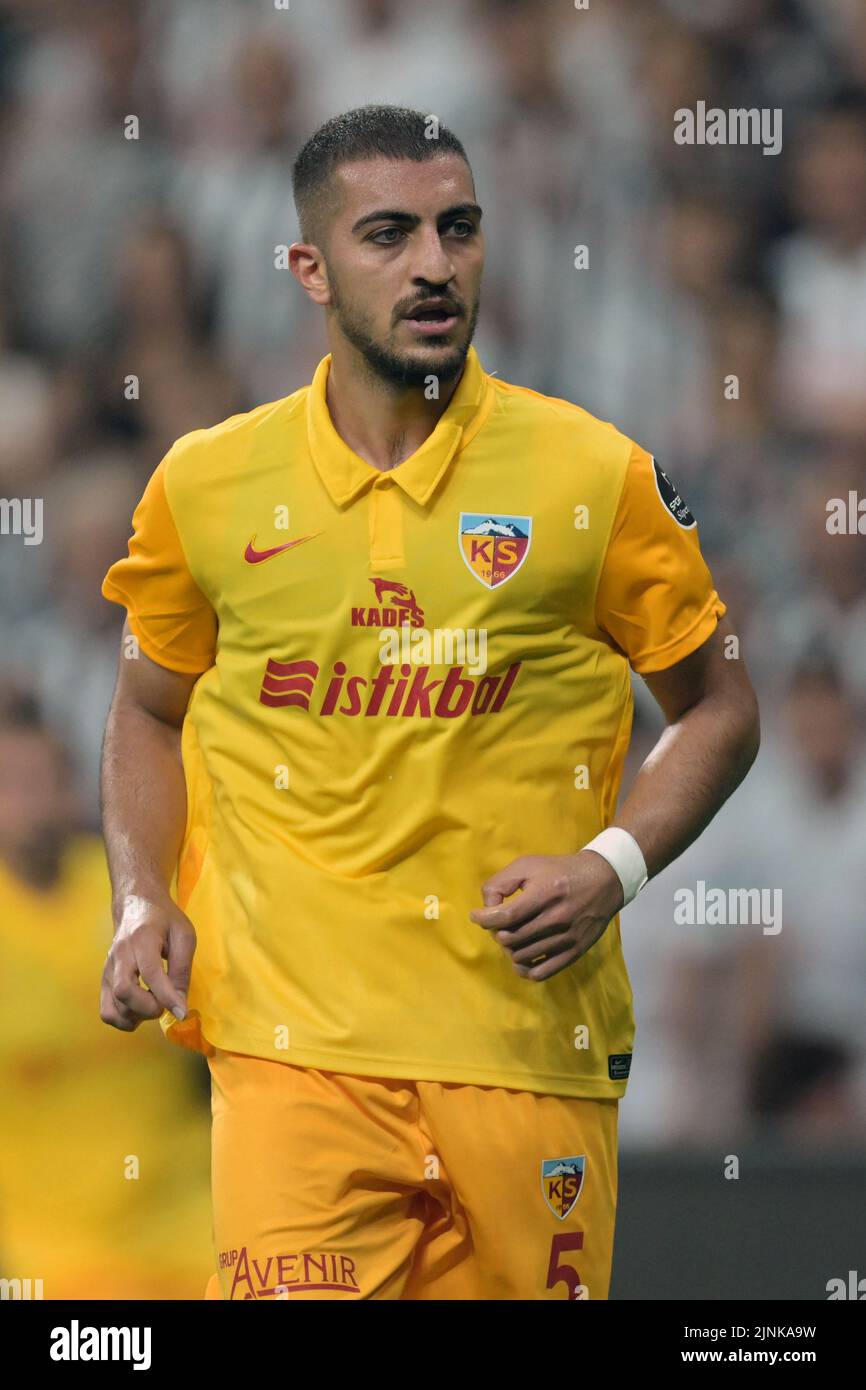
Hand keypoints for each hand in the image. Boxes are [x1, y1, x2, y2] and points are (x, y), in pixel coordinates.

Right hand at [100, 893, 195, 1030]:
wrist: (136, 905)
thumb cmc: (164, 920)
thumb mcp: (184, 935)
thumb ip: (182, 969)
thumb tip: (179, 1003)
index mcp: (142, 938)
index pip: (150, 972)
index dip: (166, 996)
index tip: (181, 1012)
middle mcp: (120, 954)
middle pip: (124, 991)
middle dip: (148, 1008)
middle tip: (164, 1004)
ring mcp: (108, 969)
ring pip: (113, 1007)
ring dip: (137, 1016)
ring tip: (153, 1004)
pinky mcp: (104, 980)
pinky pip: (107, 1011)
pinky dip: (124, 1019)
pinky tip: (140, 1009)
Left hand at [470, 851, 624, 980]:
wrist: (603, 881)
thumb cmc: (559, 871)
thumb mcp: (528, 865)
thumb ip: (501, 883)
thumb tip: (487, 909)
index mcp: (545, 893)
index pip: (506, 916)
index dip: (484, 919)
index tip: (476, 916)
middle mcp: (556, 918)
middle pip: (510, 938)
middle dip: (497, 931)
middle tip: (500, 923)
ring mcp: (567, 938)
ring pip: (521, 956)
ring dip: (509, 948)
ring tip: (512, 935)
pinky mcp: (574, 952)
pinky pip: (541, 973)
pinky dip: (524, 969)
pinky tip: (520, 957)